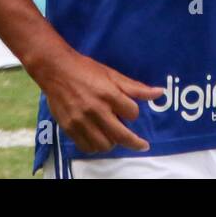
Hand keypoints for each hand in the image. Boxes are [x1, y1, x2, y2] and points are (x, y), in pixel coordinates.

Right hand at [34, 49, 164, 153]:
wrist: (55, 69)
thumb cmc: (86, 69)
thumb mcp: (112, 74)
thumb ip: (136, 87)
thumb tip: (159, 93)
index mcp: (108, 94)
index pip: (132, 113)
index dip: (133, 112)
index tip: (129, 110)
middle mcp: (96, 109)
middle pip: (121, 135)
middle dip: (135, 142)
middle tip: (142, 145)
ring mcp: (81, 120)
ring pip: (105, 145)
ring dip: (113, 142)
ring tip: (113, 135)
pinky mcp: (69, 127)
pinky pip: (87, 147)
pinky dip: (96, 146)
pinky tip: (99, 138)